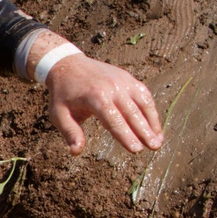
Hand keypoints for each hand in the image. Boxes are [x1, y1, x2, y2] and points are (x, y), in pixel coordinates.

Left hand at [45, 51, 163, 153]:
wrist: (68, 65)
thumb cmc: (63, 94)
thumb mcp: (58, 114)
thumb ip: (70, 132)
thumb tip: (75, 152)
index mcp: (95, 97)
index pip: (113, 119)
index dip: (125, 135)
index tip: (136, 150)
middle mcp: (112, 87)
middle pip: (132, 112)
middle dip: (144, 132)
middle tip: (154, 148)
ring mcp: (122, 81)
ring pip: (143, 103)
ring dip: (153, 122)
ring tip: (158, 142)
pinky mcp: (128, 78)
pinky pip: (144, 95)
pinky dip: (151, 111)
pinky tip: (155, 127)